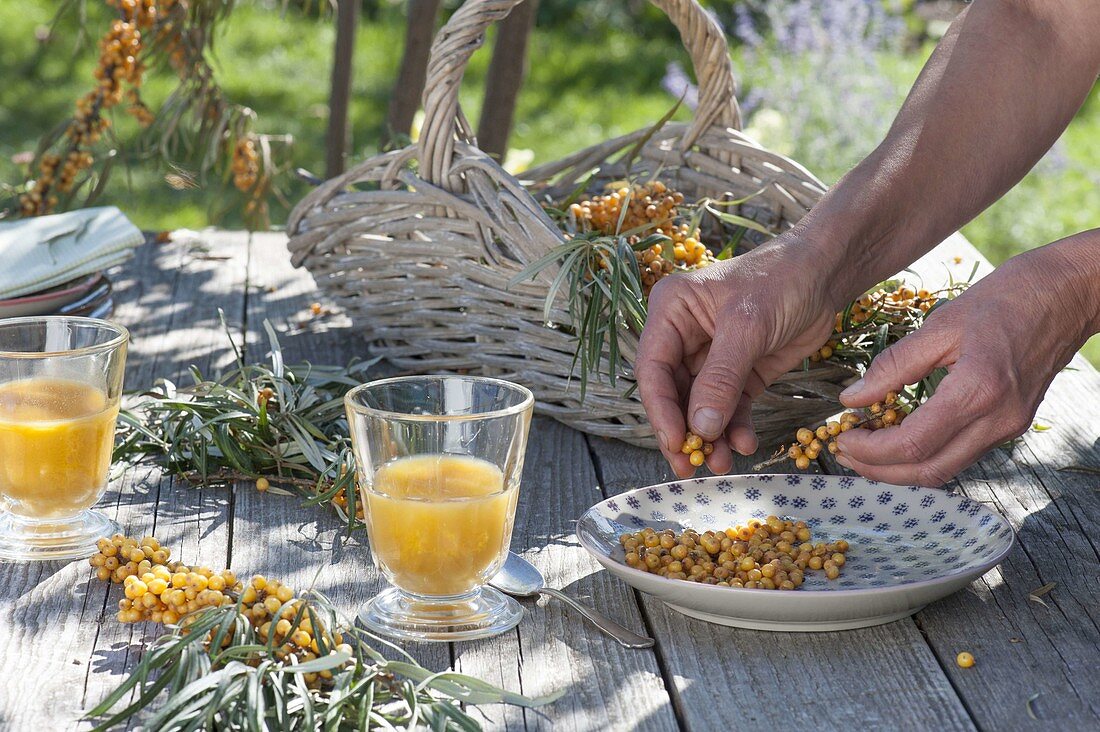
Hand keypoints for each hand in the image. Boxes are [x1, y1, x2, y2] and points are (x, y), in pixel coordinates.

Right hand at [636, 239, 836, 477]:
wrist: (827, 273)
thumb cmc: (781, 281)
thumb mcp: (747, 327)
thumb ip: (721, 378)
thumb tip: (699, 427)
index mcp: (671, 312)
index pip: (654, 369)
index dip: (661, 409)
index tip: (677, 442)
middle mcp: (683, 335)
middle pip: (672, 394)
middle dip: (683, 431)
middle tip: (690, 466)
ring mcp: (710, 356)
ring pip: (700, 406)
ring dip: (709, 436)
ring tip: (721, 463)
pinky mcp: (739, 372)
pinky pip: (729, 407)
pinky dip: (734, 428)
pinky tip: (744, 443)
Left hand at [834, 241, 1096, 485]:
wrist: (1072, 293)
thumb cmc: (1008, 297)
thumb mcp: (941, 323)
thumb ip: (893, 365)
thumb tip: (851, 398)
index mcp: (978, 390)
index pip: (913, 444)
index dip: (871, 451)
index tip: (842, 437)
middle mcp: (997, 419)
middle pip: (929, 471)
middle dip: (880, 470)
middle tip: (845, 452)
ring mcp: (1009, 426)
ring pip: (946, 469)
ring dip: (901, 468)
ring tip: (866, 448)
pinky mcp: (1012, 424)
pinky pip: (961, 453)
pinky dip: (925, 454)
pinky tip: (900, 435)